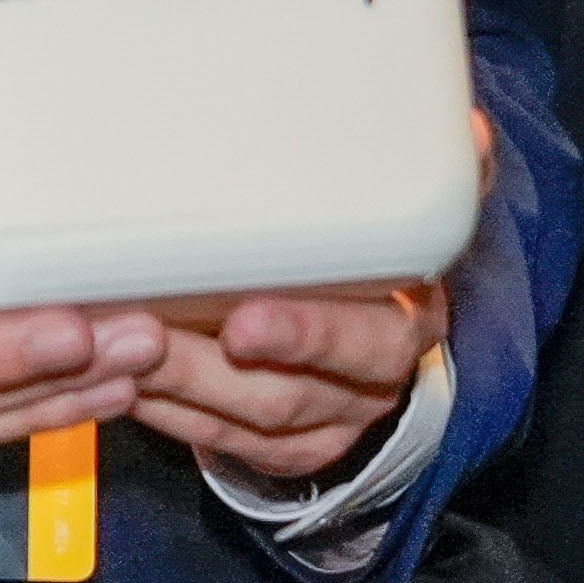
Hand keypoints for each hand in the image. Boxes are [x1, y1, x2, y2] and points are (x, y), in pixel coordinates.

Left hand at [142, 111, 492, 481]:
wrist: (389, 340)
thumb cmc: (385, 259)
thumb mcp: (417, 207)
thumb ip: (448, 168)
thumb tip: (472, 131)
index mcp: (407, 322)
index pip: (367, 338)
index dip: (306, 335)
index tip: (243, 322)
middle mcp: (366, 385)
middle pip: (288, 393)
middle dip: (208, 369)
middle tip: (144, 336)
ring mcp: (323, 424)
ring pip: (239, 421)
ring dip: (168, 387)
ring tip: (111, 346)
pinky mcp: (281, 451)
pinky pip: (214, 442)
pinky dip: (162, 413)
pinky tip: (115, 378)